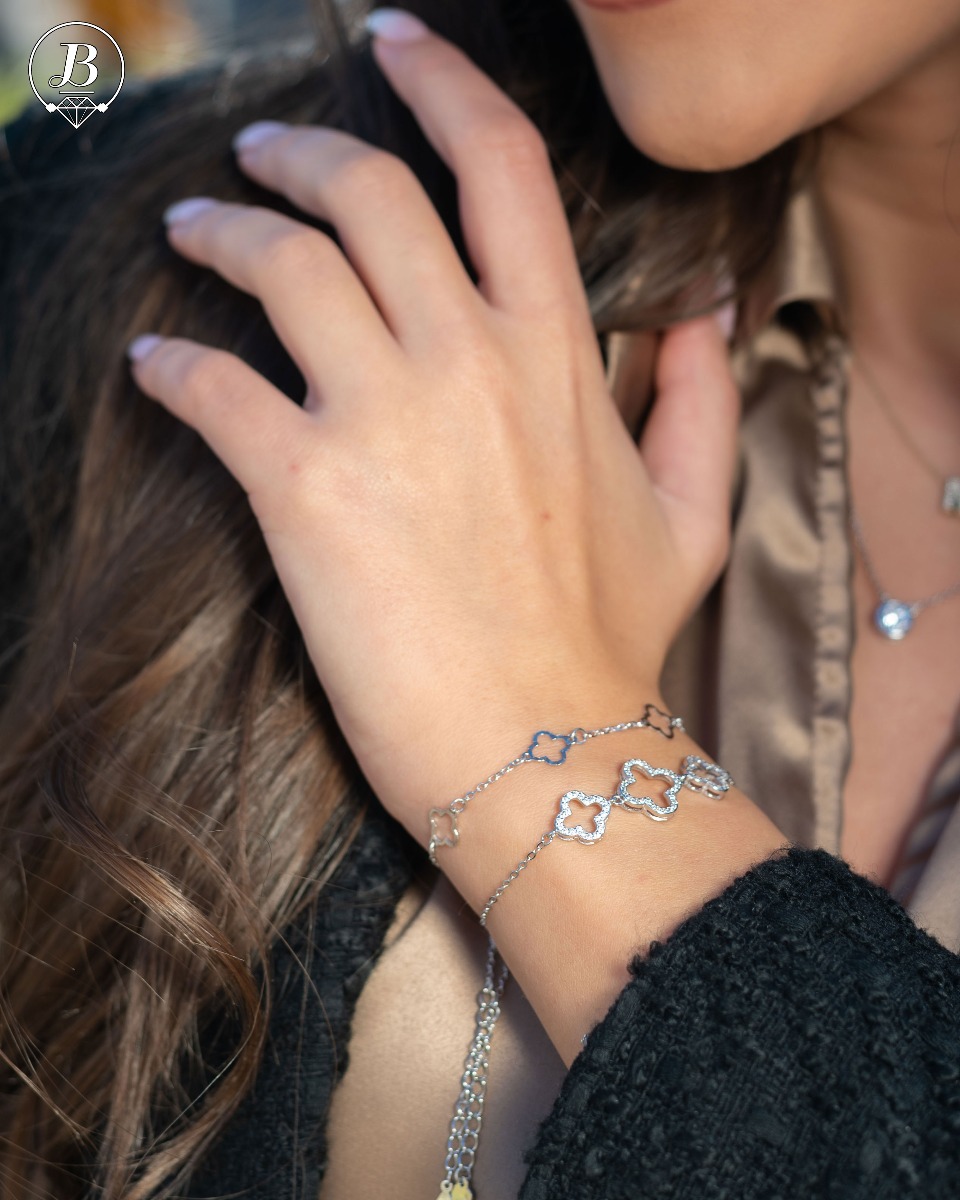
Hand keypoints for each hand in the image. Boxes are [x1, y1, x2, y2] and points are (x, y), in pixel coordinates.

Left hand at [126, 15, 739, 851]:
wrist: (546, 751)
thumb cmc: (613, 643)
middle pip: (367, 192)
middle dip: (301, 153)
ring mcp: (383, 418)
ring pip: (280, 266)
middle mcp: (468, 358)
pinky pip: (212, 388)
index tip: (399, 47)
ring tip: (190, 231)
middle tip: (261, 157)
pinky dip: (170, 366)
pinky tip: (152, 366)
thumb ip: (699, 401)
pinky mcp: (305, 490)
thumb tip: (707, 321)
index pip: (497, 166)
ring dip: (221, 233)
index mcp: (553, 351)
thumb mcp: (691, 515)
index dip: (443, 82)